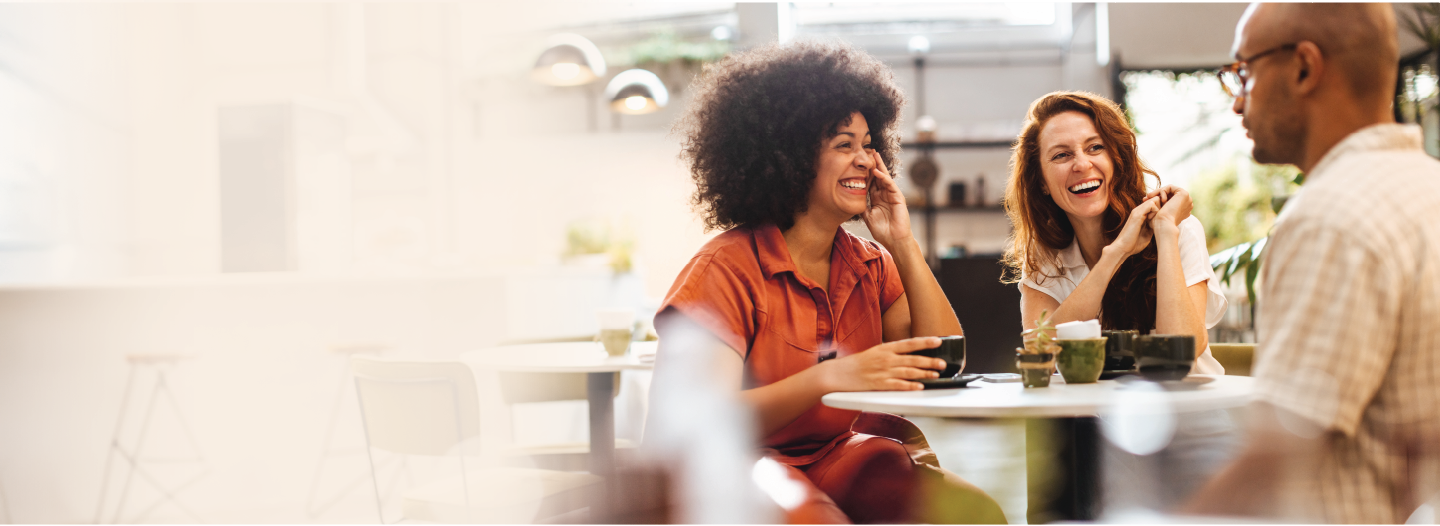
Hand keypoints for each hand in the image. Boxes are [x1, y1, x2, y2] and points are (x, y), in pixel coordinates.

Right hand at [818, 337, 945, 391]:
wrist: (838, 374)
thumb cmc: (857, 364)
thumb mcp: (874, 352)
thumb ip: (891, 353)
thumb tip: (909, 353)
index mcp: (885, 348)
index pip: (909, 343)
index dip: (925, 342)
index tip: (938, 341)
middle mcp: (885, 359)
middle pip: (913, 359)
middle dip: (930, 361)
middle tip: (943, 363)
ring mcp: (882, 372)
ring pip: (908, 372)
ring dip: (924, 373)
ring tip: (936, 375)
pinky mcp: (879, 385)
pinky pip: (898, 385)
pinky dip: (910, 386)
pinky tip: (919, 386)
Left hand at [861, 150, 912, 249]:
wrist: (894, 239)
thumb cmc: (882, 230)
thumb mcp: (867, 216)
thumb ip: (862, 206)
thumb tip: (851, 198)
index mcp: (877, 198)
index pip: (871, 181)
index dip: (865, 172)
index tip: (858, 163)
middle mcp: (885, 194)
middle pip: (878, 176)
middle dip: (873, 164)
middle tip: (868, 151)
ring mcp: (892, 194)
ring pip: (885, 177)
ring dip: (879, 166)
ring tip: (874, 155)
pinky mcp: (898, 197)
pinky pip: (890, 184)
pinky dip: (884, 178)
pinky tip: (876, 172)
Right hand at [1105, 197, 1159, 257]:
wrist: (1123, 248)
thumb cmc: (1134, 243)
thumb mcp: (1148, 233)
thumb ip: (1153, 226)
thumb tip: (1162, 224)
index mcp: (1141, 214)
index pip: (1154, 203)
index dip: (1162, 208)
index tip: (1164, 218)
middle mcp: (1138, 210)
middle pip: (1156, 199)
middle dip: (1163, 207)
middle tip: (1163, 218)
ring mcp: (1137, 211)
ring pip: (1154, 199)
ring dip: (1160, 208)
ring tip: (1159, 220)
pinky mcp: (1137, 214)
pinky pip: (1151, 204)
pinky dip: (1156, 211)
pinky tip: (1154, 221)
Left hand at [1146, 185, 1191, 229]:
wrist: (1164, 225)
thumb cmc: (1159, 223)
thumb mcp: (1158, 212)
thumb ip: (1158, 206)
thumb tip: (1149, 198)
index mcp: (1183, 211)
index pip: (1169, 199)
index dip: (1158, 199)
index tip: (1146, 201)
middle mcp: (1187, 205)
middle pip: (1169, 194)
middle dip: (1156, 195)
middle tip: (1145, 198)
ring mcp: (1187, 199)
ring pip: (1169, 190)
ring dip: (1157, 193)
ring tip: (1149, 198)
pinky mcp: (1184, 194)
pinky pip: (1170, 187)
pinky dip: (1162, 191)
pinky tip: (1160, 200)